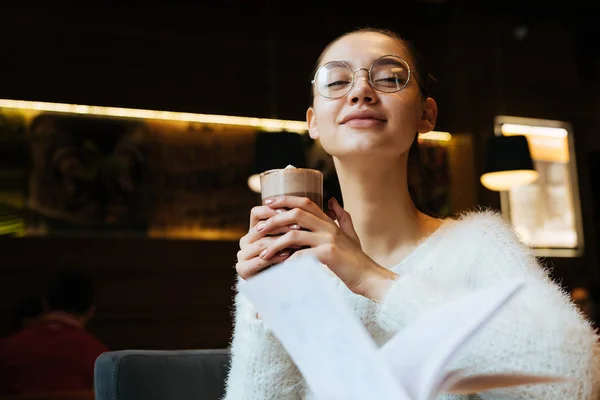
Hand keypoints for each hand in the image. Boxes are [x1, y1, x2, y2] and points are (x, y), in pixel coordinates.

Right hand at [235, 204, 300, 279]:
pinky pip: (259, 260)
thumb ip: (287, 226)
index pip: (256, 213)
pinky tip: (288, 256)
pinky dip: (274, 258)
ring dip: (280, 242)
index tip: (291, 211)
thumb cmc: (288, 258)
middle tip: (300, 227)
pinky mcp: (242, 269)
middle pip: (261, 228)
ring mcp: (242, 255)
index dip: (272, 210)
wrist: (280, 286)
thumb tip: (300, 208)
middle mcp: (244, 241)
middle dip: (281, 227)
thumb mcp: (288, 240)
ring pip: (261, 243)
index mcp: (252, 230)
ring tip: (297, 241)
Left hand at [255, 196, 398, 300]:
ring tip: (262, 253)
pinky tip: (278, 268)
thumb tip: (333, 200)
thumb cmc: (357, 259)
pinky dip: (287, 261)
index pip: (305, 201)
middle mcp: (328, 227)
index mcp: (330, 221)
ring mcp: (329, 240)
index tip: (267, 204)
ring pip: (294, 234)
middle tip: (258, 229)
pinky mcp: (328, 255)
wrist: (369, 277)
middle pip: (295, 214)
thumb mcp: (349, 233)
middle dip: (273, 220)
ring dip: (275, 243)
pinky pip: (301, 255)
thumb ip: (340, 216)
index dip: (285, 199)